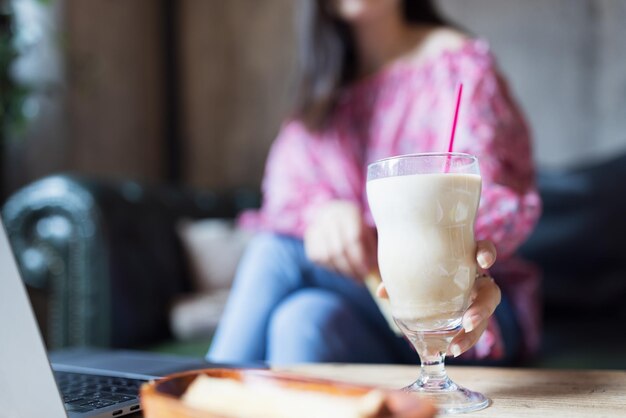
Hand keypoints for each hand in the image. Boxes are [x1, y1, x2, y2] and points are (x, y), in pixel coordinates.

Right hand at [304, 200, 376, 279]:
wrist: (335, 214)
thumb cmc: (358, 228)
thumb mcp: (368, 232)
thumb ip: (372, 250)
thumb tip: (374, 274)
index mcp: (349, 213)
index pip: (353, 238)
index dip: (359, 258)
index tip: (367, 272)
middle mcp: (330, 217)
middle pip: (338, 249)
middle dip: (350, 269)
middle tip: (360, 279)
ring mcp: (316, 227)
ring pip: (327, 256)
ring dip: (340, 271)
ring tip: (352, 275)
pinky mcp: (309, 238)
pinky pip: (318, 259)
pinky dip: (330, 267)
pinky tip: (340, 268)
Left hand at [376, 240, 499, 356]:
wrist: (428, 277)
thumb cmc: (424, 269)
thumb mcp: (413, 270)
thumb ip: (401, 277)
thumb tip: (382, 293)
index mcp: (466, 262)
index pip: (483, 251)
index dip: (486, 254)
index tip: (482, 262)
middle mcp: (477, 282)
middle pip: (491, 294)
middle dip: (482, 309)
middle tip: (467, 322)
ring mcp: (477, 301)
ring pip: (484, 318)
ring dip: (472, 334)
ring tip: (455, 348)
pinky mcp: (473, 318)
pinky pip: (473, 331)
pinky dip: (462, 342)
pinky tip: (449, 351)